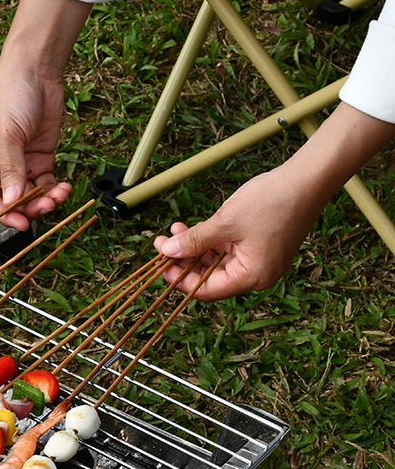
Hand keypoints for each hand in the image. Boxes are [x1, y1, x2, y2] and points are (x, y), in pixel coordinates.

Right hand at [0, 0, 89, 229]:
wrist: (36, 71)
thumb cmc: (9, 94)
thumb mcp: (7, 135)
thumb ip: (11, 170)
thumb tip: (11, 203)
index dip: (3, 212)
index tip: (21, 222)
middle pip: (10, 200)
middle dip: (28, 206)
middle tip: (46, 206)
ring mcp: (18, 164)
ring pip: (29, 195)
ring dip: (44, 200)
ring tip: (58, 196)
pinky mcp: (38, 159)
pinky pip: (44, 184)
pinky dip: (54, 190)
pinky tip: (63, 189)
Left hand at [153, 167, 320, 299]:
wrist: (308, 178)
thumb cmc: (273, 200)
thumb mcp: (225, 222)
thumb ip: (194, 240)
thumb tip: (167, 251)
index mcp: (253, 276)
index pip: (206, 290)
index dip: (179, 279)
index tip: (159, 264)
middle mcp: (258, 274)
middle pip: (209, 277)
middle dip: (183, 259)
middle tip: (160, 243)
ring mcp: (259, 259)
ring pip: (216, 261)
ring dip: (194, 246)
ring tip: (174, 229)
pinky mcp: (259, 245)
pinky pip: (227, 249)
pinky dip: (209, 239)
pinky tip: (190, 227)